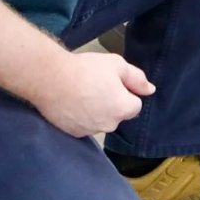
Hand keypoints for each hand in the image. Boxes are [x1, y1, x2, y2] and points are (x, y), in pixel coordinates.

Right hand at [32, 51, 155, 137]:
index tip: (111, 82)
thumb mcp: (117, 65)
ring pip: (101, 120)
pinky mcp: (73, 133)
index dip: (125, 92)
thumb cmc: (86, 69)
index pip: (135, 105)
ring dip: (97, 110)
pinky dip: (82, 117)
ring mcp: (90, 131)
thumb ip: (137, 78)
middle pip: (118, 114)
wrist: (50, 78)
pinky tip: (72, 103)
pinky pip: (85, 125)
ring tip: (82, 93)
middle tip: (96, 85)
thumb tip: (150, 90)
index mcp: (122, 109)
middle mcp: (108, 125)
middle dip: (112, 103)